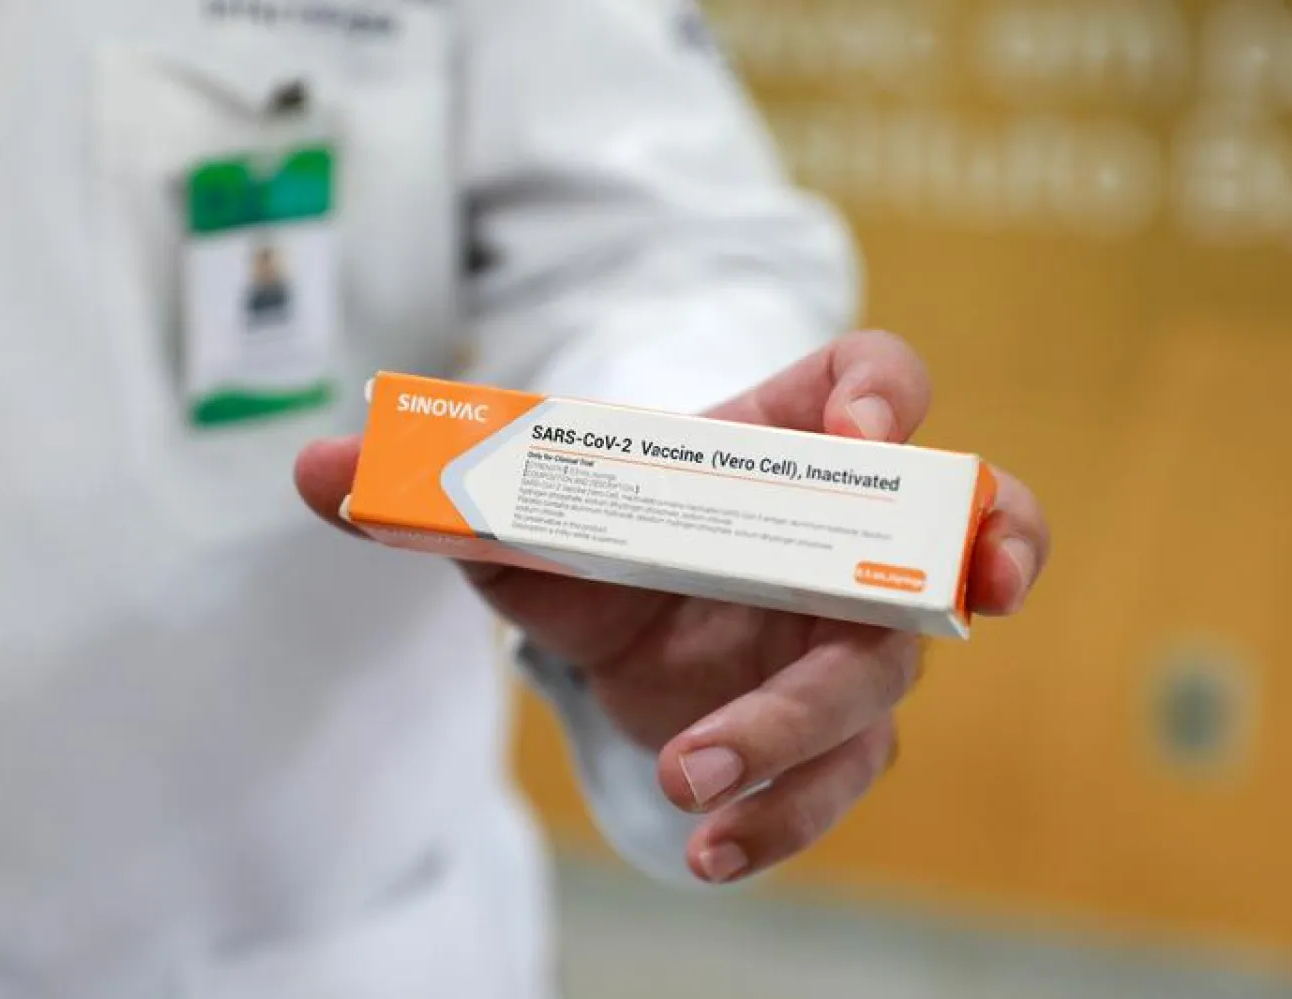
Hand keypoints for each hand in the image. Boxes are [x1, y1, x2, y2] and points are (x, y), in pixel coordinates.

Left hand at [295, 331, 1048, 883]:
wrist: (629, 624)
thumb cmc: (606, 536)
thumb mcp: (526, 514)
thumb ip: (438, 491)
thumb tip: (314, 471)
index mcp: (783, 443)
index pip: (877, 380)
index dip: (889, 395)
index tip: (863, 425)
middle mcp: (842, 537)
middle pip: (935, 535)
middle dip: (977, 550)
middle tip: (970, 583)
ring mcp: (848, 641)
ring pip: (879, 677)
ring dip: (798, 726)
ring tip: (688, 770)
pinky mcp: (830, 736)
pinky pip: (836, 778)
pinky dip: (780, 816)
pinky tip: (709, 848)